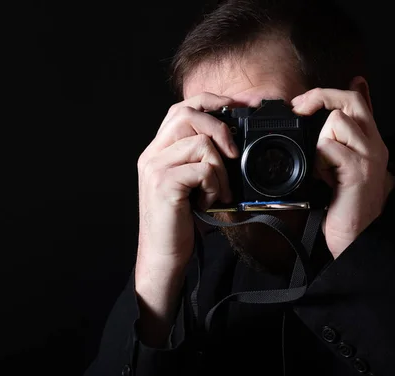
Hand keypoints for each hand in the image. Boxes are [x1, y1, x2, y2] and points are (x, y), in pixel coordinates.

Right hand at [135, 93, 237, 342]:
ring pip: (201, 143)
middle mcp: (152, 153)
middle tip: (234, 154)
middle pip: (189, 114)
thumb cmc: (181, 221)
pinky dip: (215, 185)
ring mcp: (155, 167)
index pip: (183, 107)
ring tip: (218, 191)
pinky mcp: (164, 184)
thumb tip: (234, 142)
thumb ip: (202, 160)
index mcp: (159, 149)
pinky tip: (209, 201)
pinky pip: (203, 169)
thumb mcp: (192, 184)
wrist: (163, 255)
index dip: (214, 101)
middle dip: (221, 129)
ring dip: (221, 169)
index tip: (242, 106)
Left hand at [292, 88, 393, 258]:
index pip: (362, 103)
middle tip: (300, 108)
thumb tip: (321, 132)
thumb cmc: (346, 207)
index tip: (327, 91)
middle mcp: (374, 145)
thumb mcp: (341, 171)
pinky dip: (319, 161)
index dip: (347, 89)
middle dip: (320, 97)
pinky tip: (326, 179)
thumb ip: (337, 146)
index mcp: (370, 144)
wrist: (357, 238)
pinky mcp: (357, 169)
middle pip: (350, 100)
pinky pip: (328, 146)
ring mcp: (369, 156)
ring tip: (324, 167)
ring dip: (319, 141)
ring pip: (336, 120)